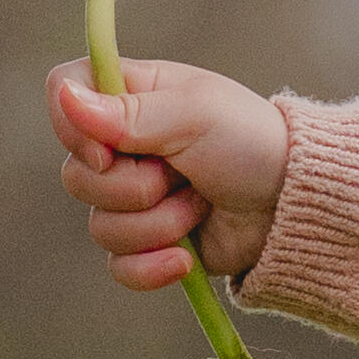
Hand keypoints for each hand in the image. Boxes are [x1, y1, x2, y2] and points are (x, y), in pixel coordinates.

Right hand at [46, 58, 287, 289]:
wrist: (295, 206)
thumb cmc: (252, 142)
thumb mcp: (195, 115)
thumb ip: (128, 112)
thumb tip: (65, 96)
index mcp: (132, 96)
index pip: (64, 91)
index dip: (71, 125)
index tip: (108, 151)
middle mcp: (124, 144)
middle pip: (75, 175)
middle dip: (133, 188)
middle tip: (181, 176)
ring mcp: (134, 196)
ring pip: (100, 226)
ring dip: (158, 223)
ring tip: (200, 205)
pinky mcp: (149, 242)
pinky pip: (118, 266)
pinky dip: (151, 266)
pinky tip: (184, 258)